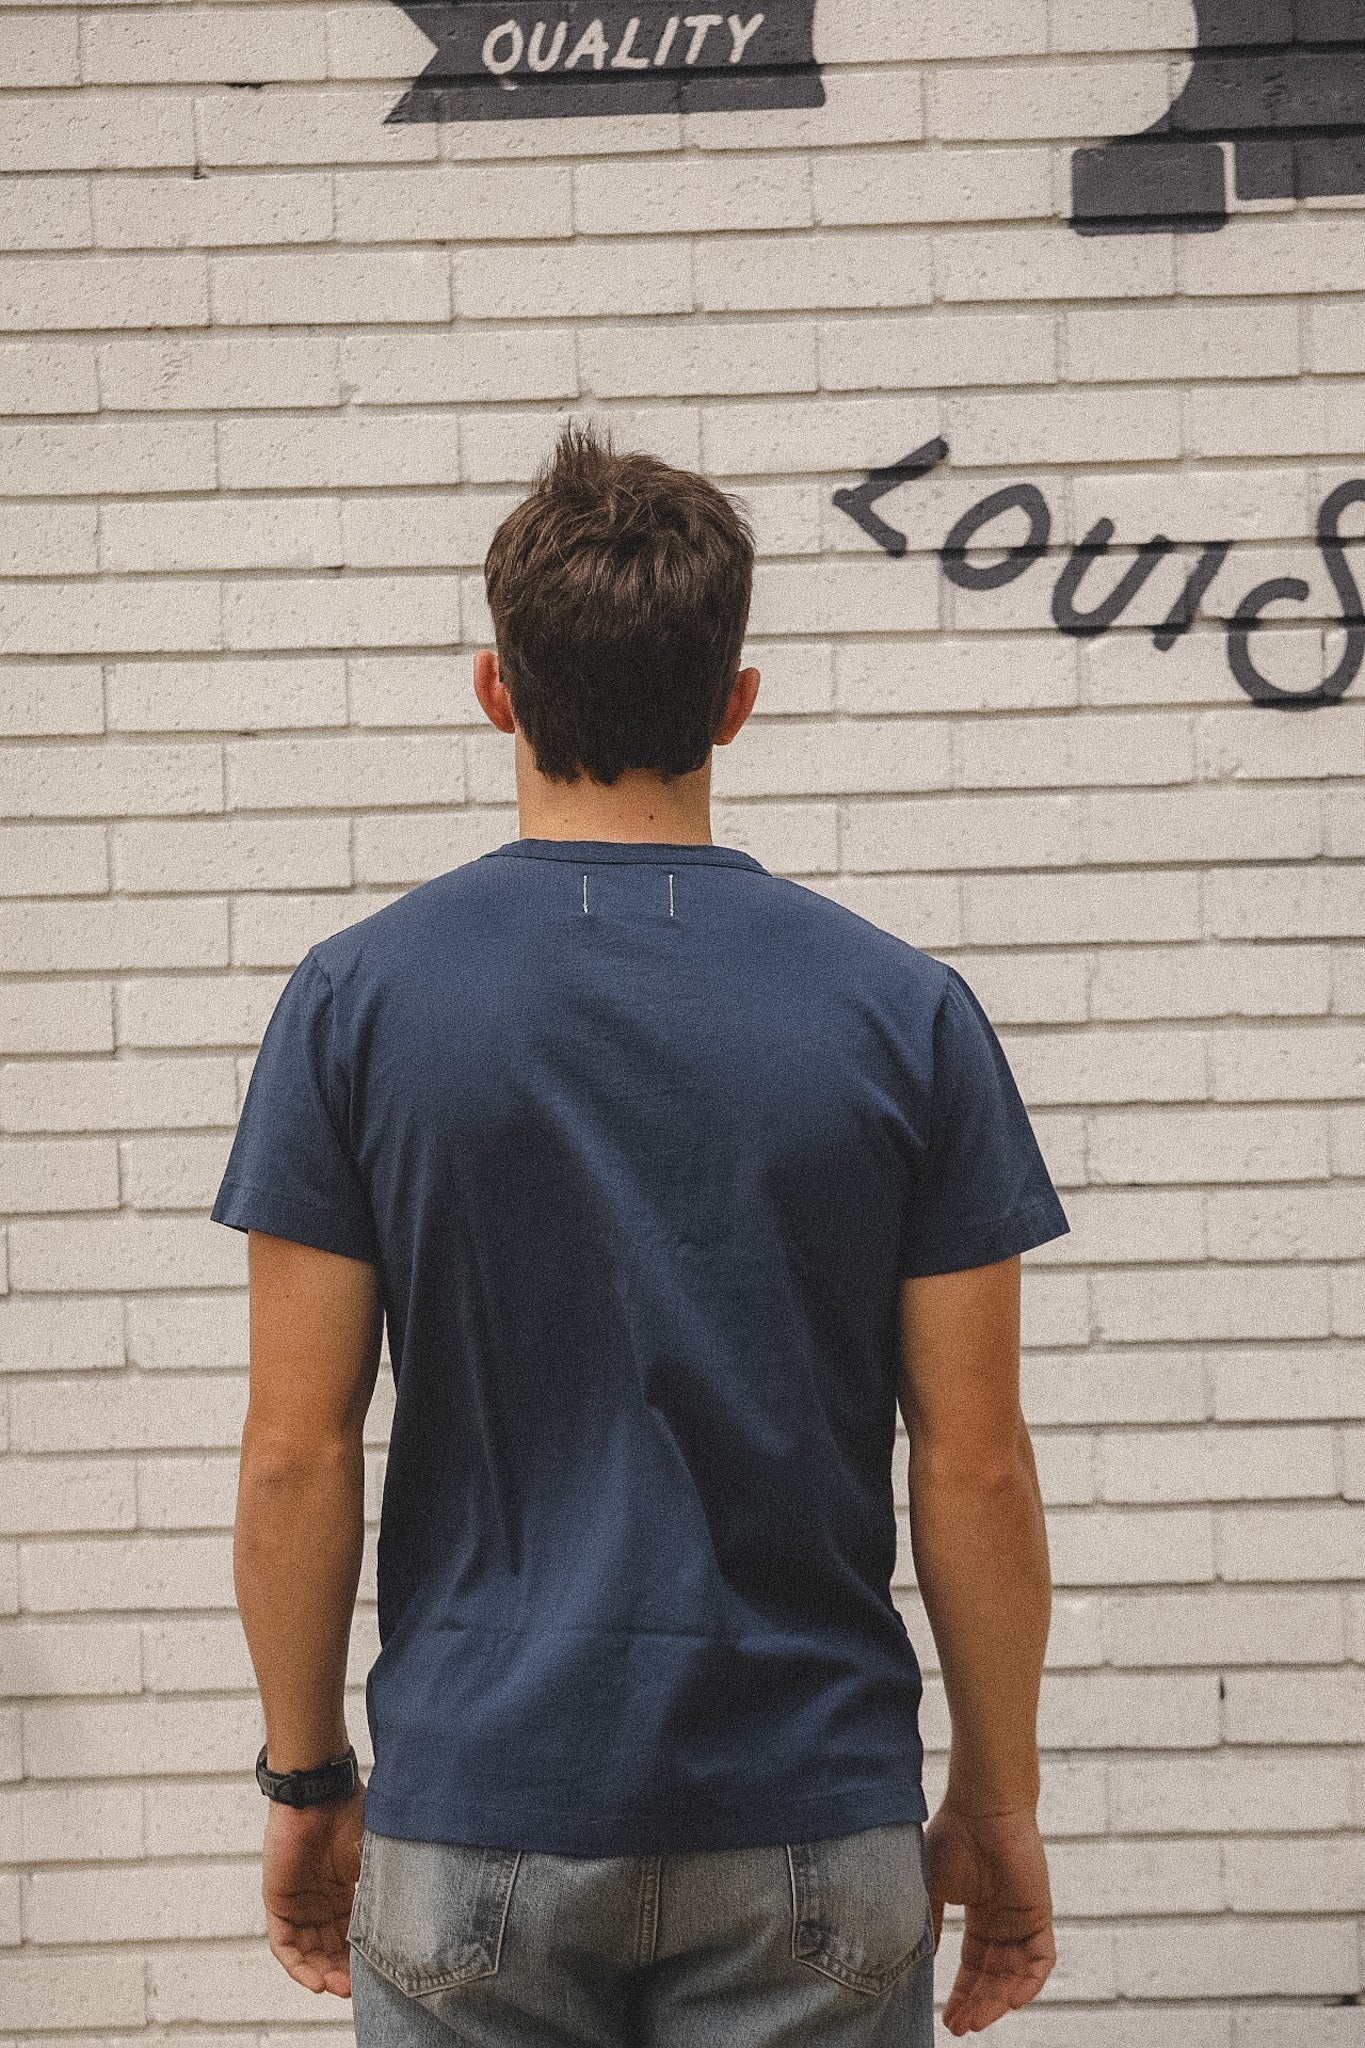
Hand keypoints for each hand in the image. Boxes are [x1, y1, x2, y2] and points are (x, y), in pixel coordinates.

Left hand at [261, 1781, 365, 1997]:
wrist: (318, 1792)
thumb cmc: (351, 1813)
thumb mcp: (375, 1855)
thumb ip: (385, 1885)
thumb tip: (413, 1920)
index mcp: (346, 1888)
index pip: (353, 1933)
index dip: (363, 1956)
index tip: (379, 1976)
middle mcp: (322, 1899)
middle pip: (331, 1948)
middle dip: (344, 1971)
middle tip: (357, 1989)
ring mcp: (299, 1902)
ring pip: (309, 1952)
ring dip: (322, 1973)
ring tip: (338, 1987)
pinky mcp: (278, 1902)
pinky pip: (285, 1944)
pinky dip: (298, 1965)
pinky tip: (315, 1980)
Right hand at [925, 1801, 1054, 2034]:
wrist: (981, 1808)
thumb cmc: (953, 1836)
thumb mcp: (931, 1887)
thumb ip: (927, 1922)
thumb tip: (918, 1959)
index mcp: (979, 1912)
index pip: (974, 1965)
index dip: (961, 1993)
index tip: (947, 2018)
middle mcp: (1003, 1920)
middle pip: (993, 1976)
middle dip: (977, 2004)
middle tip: (959, 2028)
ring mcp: (1022, 1918)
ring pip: (1014, 1975)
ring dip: (997, 2001)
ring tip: (977, 2022)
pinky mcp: (1039, 1914)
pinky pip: (1041, 1960)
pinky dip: (1028, 1984)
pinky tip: (1008, 2002)